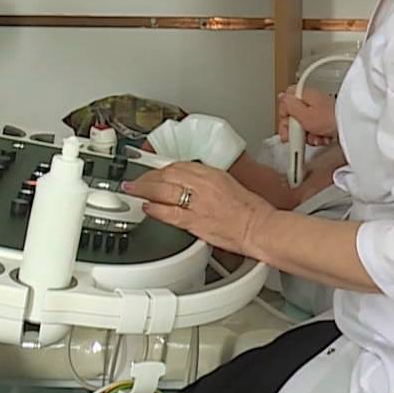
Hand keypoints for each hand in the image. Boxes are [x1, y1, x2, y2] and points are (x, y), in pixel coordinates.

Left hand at [123, 162, 271, 253]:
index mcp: (214, 174)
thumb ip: (209, 183)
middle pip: (167, 175)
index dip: (162, 168)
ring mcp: (199, 203)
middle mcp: (204, 185)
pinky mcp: (196, 221)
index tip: (154, 171)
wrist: (260, 227)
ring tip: (133, 191)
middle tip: (136, 180)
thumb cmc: (251, 210)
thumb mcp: (230, 185)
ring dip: (144, 190)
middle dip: (148, 177)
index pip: (180, 165)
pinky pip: (169, 213)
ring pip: (164, 191)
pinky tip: (147, 208)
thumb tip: (191, 185)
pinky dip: (155, 209)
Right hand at [277, 87, 337, 145]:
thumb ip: (290, 106)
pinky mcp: (325, 120)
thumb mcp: (305, 115)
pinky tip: (322, 138)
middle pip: (293, 116)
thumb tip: (281, 97)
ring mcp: (318, 110)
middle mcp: (310, 100)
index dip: (285, 118)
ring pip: (303, 125)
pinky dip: (317, 136)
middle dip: (297, 130)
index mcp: (303, 94)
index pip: (284, 103)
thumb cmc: (331, 119)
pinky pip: (314, 129)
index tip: (288, 128)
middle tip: (301, 136)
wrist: (352, 127)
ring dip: (307, 135)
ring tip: (316, 137)